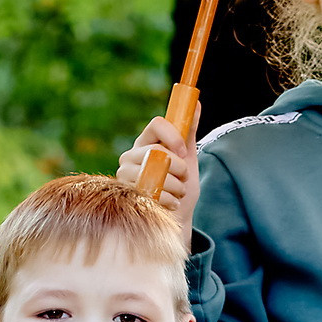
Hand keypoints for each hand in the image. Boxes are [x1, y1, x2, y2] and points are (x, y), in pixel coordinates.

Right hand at [116, 115, 199, 240]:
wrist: (177, 218)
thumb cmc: (181, 188)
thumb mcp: (188, 158)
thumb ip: (188, 132)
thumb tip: (196, 103)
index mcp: (146, 142)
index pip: (157, 124)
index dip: (174, 136)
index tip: (183, 151)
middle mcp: (131, 156)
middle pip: (157, 150)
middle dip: (178, 168)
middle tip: (183, 180)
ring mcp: (125, 175)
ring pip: (155, 171)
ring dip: (175, 186)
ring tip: (177, 193)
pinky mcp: (126, 195)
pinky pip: (152, 191)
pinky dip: (169, 199)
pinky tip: (170, 204)